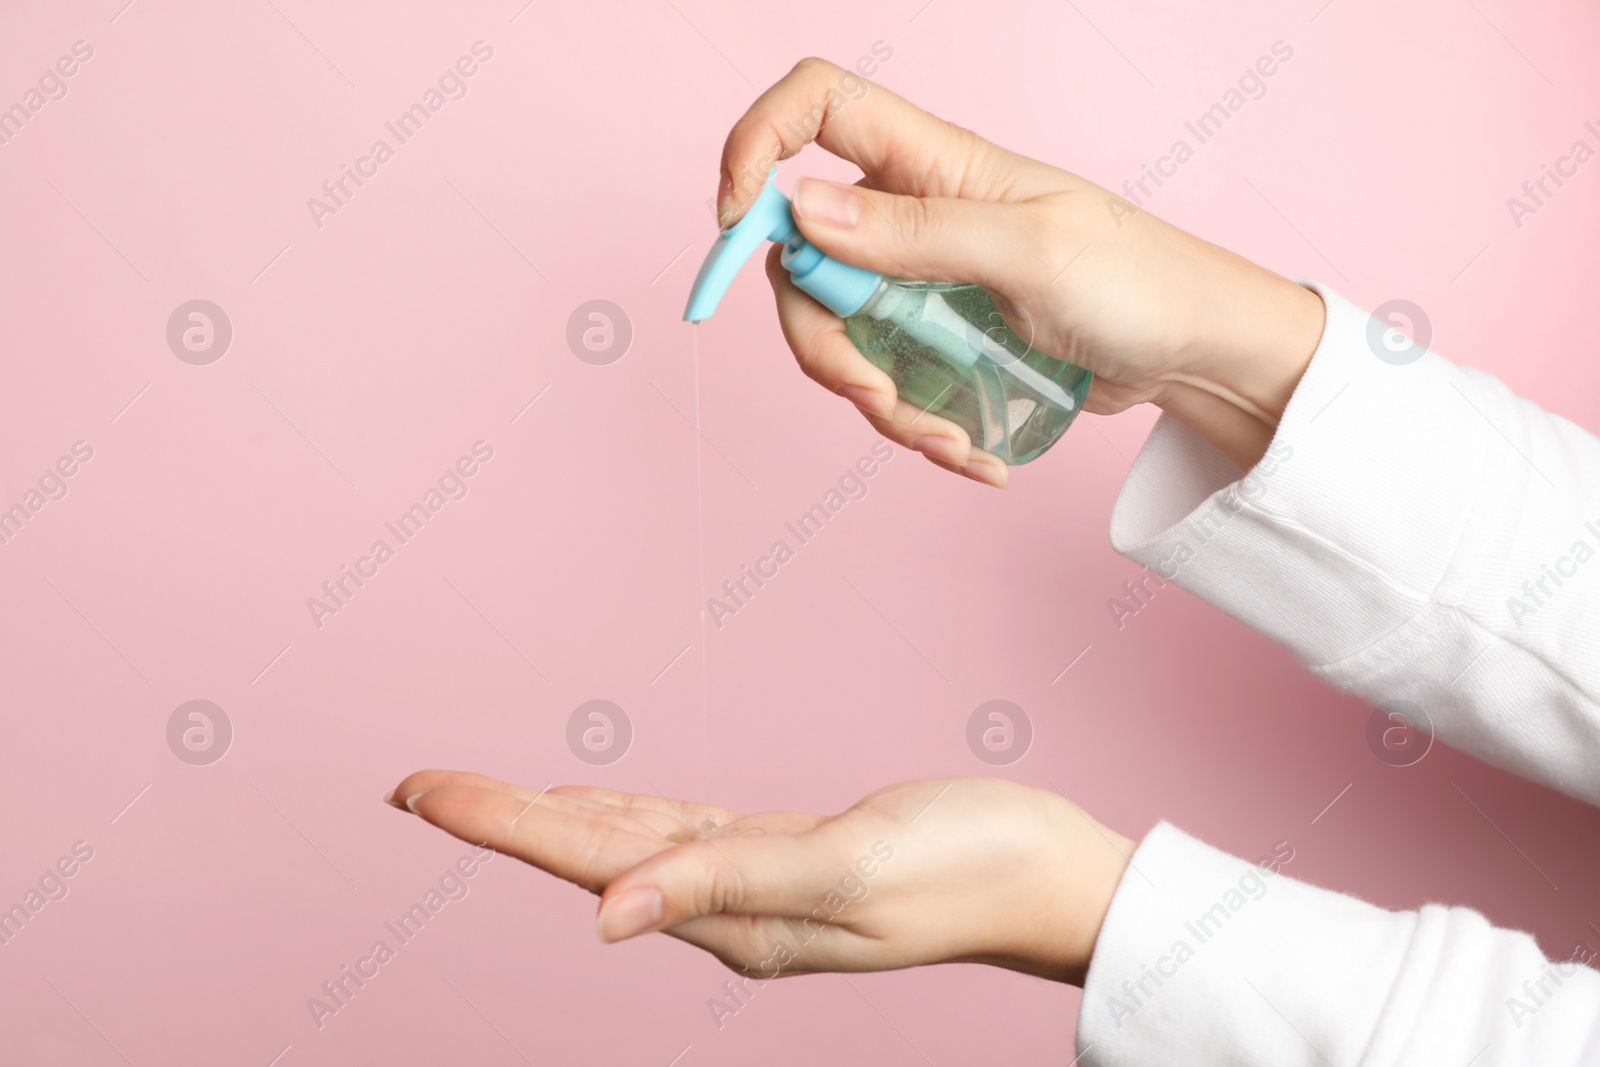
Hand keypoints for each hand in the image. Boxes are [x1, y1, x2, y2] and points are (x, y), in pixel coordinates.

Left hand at [385, 772, 1133, 985]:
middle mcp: (730, 908)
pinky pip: (676, 834)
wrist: (1050, 873)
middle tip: (413, 787)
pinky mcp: (787, 853)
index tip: (418, 794)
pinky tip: (595, 809)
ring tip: (476, 797)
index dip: (500, 826)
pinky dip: (621, 817)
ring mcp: (757, 883)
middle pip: (587, 855)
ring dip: (545, 818)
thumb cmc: (969, 866)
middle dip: (497, 820)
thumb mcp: (850, 870)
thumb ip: (727, 882)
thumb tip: (602, 919)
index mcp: (735, 915)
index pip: (587, 864)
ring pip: (624, 844)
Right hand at [718, 58, 1325, 483]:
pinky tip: (969, 453)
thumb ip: (913, 231)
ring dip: (875, 401)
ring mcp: (919, 279)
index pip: (816, 106)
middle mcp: (910, 212)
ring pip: (835, 332)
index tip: (738, 221)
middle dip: (823, 339)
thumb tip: (800, 211)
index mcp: (932, 160)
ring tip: (948, 440)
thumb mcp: (1027, 251)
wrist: (1192, 352)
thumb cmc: (1136, 279)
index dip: (758, 143)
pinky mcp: (936, 338)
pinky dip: (912, 425)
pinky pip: (883, 379)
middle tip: (876, 393)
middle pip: (802, 257)